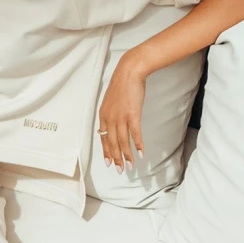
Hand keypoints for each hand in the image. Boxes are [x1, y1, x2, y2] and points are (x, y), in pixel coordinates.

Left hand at [98, 54, 147, 171]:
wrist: (129, 72)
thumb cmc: (122, 85)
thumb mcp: (111, 101)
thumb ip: (111, 114)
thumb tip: (113, 125)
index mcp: (103, 116)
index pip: (103, 138)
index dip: (106, 152)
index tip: (108, 162)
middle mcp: (110, 118)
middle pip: (112, 143)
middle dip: (115, 158)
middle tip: (119, 170)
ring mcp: (121, 117)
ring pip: (122, 141)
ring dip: (126, 155)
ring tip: (130, 166)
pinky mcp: (132, 114)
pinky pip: (134, 133)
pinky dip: (137, 144)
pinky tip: (140, 153)